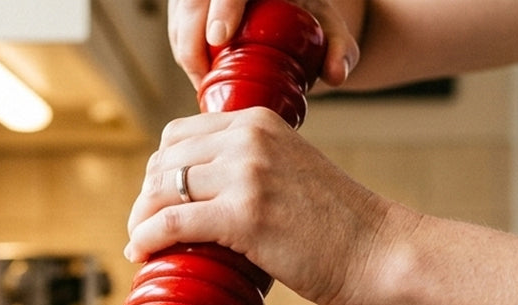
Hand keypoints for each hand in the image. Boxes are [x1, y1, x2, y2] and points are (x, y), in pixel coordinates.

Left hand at [124, 108, 402, 304]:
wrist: (380, 251)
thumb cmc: (340, 227)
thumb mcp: (293, 171)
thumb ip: (256, 170)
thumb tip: (209, 198)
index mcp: (259, 122)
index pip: (179, 135)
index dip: (160, 170)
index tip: (159, 200)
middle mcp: (249, 139)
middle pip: (165, 161)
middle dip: (147, 196)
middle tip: (146, 228)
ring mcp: (246, 175)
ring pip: (161, 190)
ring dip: (141, 218)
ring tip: (142, 243)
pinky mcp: (245, 215)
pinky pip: (171, 221)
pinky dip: (147, 237)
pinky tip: (140, 251)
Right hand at [169, 0, 359, 88]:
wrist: (292, 11)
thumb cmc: (311, 21)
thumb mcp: (330, 30)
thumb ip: (341, 48)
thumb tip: (335, 76)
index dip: (222, 6)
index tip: (219, 37)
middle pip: (193, 1)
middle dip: (190, 37)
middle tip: (205, 79)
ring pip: (181, 12)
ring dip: (184, 47)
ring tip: (204, 83)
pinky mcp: (190, 3)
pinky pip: (176, 23)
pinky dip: (181, 48)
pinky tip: (197, 73)